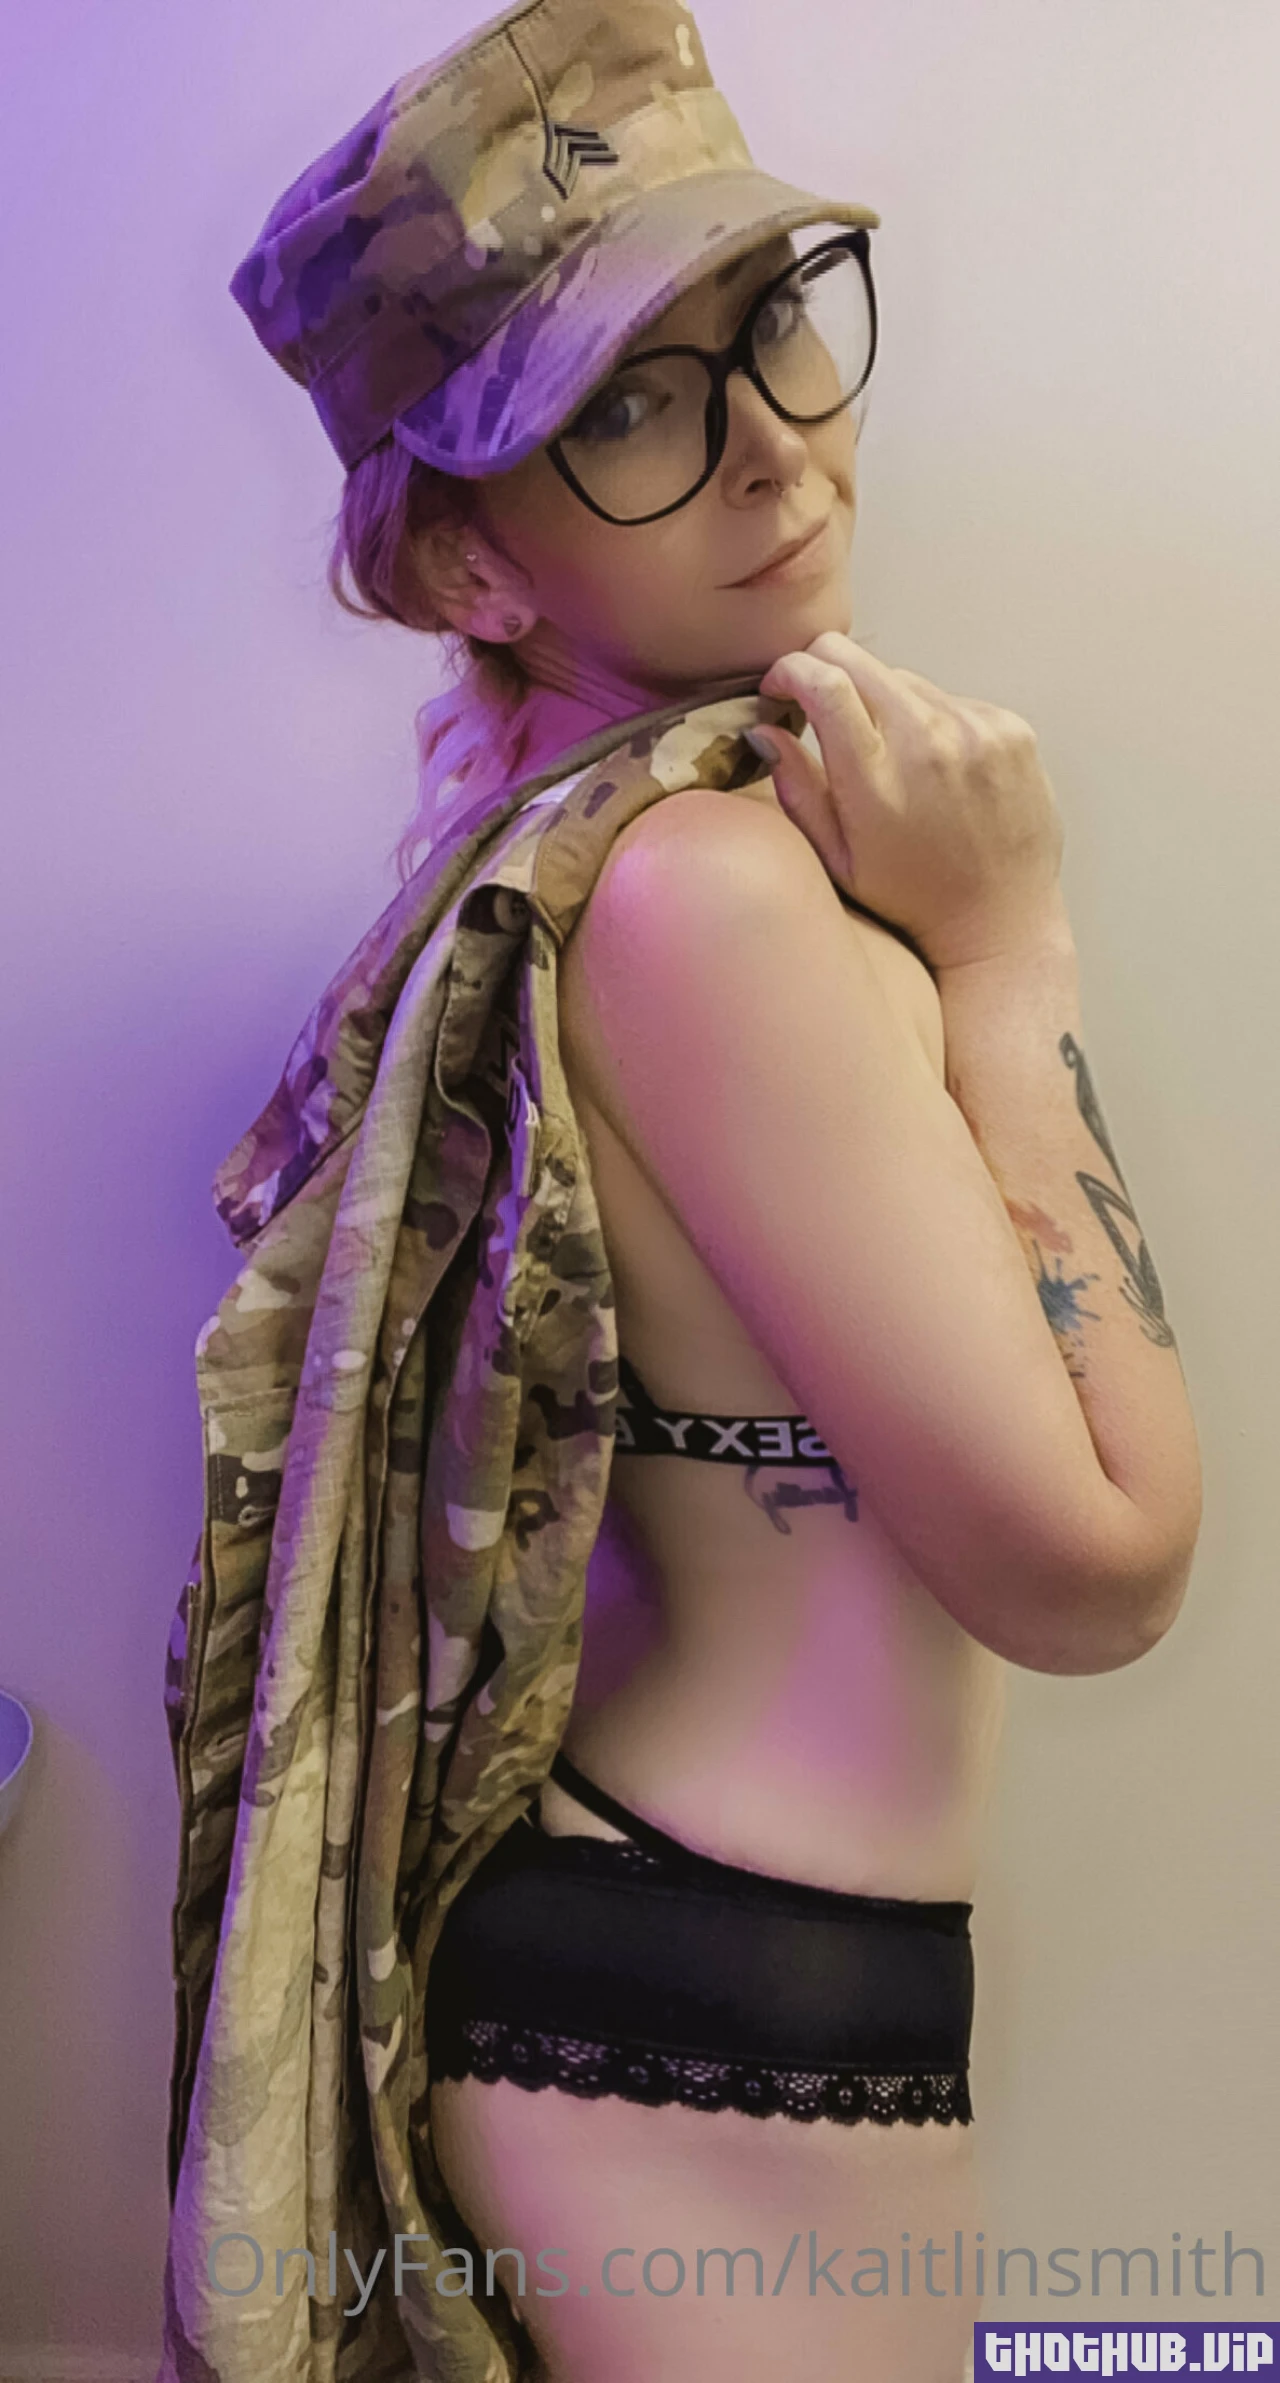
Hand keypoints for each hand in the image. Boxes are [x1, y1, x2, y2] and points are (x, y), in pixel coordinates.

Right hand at [754, 632, 1067, 969]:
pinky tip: (938, 771)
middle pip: (857, 659)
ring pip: (904, 679)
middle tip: (819, 713)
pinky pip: (951, 699)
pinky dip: (933, 722)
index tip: (778, 690)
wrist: (1002, 922)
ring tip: (892, 762)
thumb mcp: (839, 860)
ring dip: (883, 706)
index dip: (788, 671)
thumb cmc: (912, 899)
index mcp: (877, 777)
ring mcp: (977, 729)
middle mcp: (929, 740)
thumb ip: (797, 790)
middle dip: (825, 674)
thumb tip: (762, 730)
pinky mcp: (1011, 728)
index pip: (823, 679)